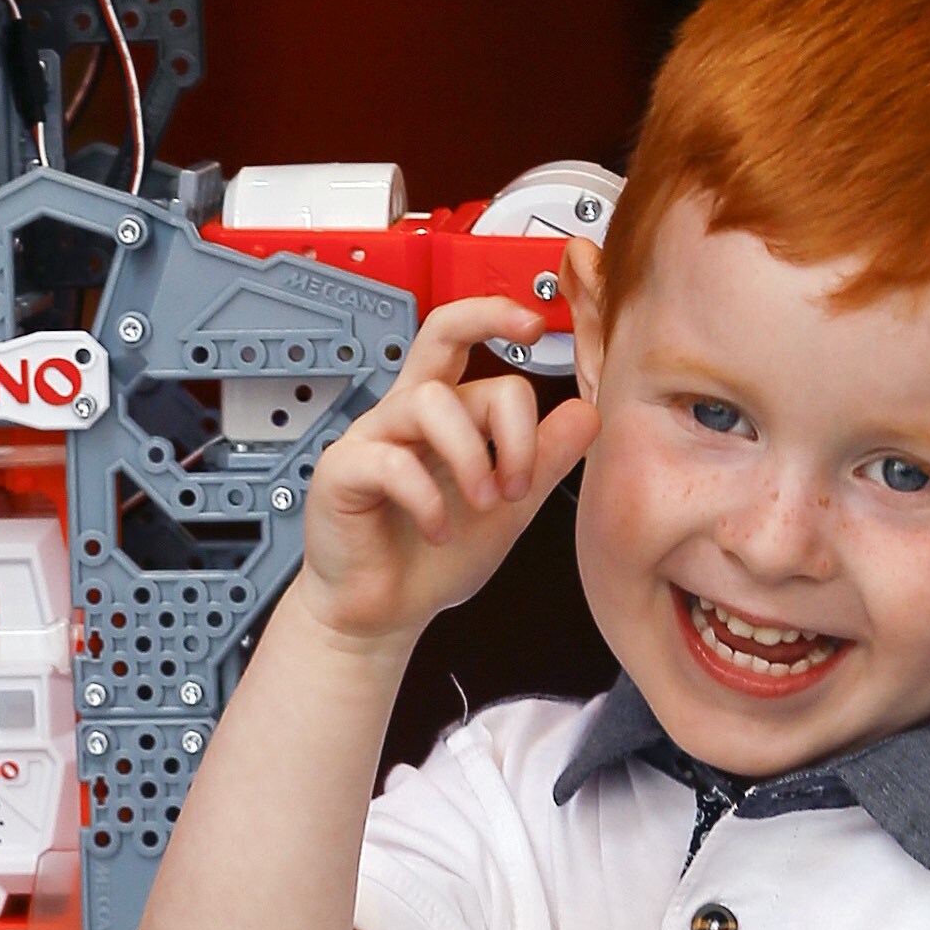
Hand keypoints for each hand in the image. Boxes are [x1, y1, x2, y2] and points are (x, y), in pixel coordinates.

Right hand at [285, 294, 598, 653]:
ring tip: (488, 502)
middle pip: (439, 331)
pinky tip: (439, 532)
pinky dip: (429, 501)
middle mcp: (407, 413)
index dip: (519, 371)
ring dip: (473, 453)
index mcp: (447, 413)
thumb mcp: (508, 506)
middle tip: (530, 331)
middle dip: (487, 315)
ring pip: (429, 400)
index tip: (552, 363)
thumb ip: (544, 459)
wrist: (383, 614)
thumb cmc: (432, 559)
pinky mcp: (342, 472)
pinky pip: (391, 463)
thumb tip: (588, 413)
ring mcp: (372, 438)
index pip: (479, 353)